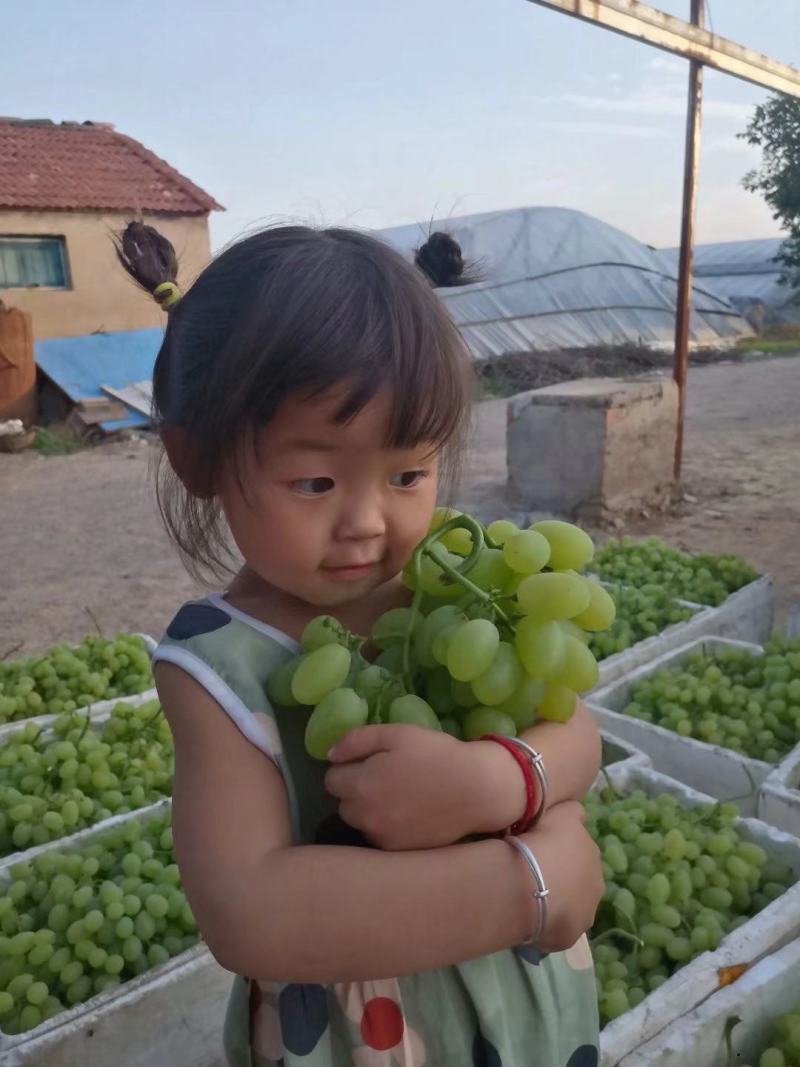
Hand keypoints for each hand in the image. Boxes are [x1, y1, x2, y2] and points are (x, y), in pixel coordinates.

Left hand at [325, 726, 527, 850]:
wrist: (476, 790)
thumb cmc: (436, 755)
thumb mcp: (397, 734)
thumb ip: (357, 740)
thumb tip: (330, 755)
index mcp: (360, 785)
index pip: (331, 779)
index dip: (349, 767)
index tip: (370, 762)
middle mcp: (364, 817)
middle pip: (342, 803)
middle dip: (356, 790)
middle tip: (385, 778)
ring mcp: (380, 838)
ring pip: (359, 822)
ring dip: (368, 810)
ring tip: (397, 796)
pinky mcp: (397, 851)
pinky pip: (378, 836)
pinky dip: (385, 826)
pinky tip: (408, 813)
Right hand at [517, 801, 603, 953]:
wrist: (528, 883)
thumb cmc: (543, 842)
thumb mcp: (560, 812)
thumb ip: (574, 811)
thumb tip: (581, 816)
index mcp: (593, 854)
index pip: (579, 852)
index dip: (560, 851)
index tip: (542, 850)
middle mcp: (596, 885)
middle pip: (578, 881)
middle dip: (563, 879)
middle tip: (535, 875)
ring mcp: (585, 914)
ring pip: (570, 906)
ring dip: (556, 903)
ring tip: (530, 898)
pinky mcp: (569, 938)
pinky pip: (556, 928)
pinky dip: (546, 924)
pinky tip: (528, 917)